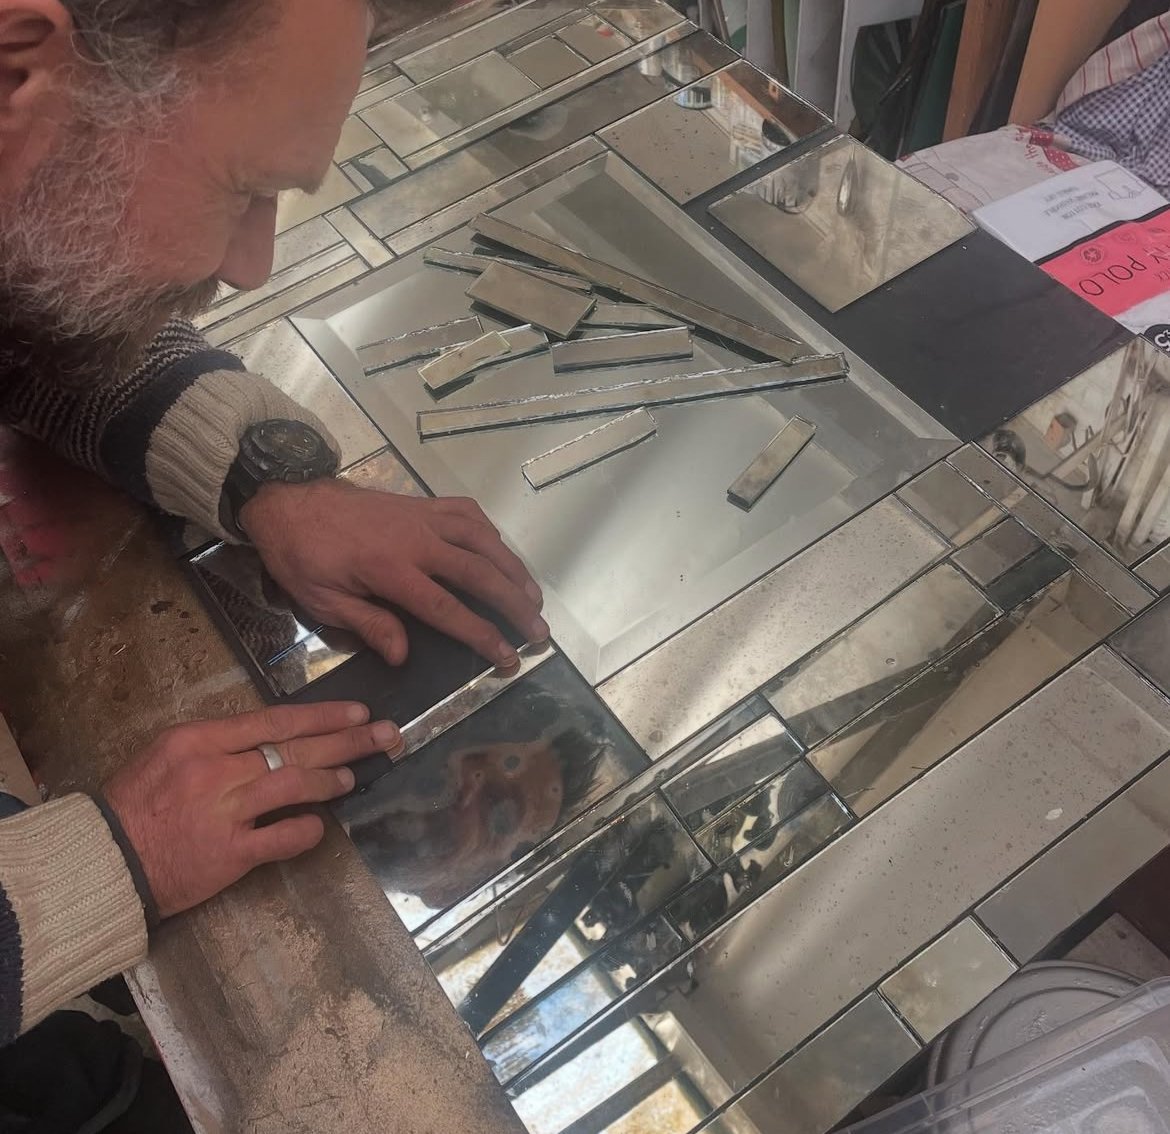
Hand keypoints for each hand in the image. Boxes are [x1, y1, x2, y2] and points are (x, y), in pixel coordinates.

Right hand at [103, 701, 398, 918]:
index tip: (357, 712)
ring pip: (294, 786)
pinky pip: (281, 839)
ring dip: (330, 780)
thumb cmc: (135, 802)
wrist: (104, 859)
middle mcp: (216, 770)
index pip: (275, 720)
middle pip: (295, 748)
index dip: (322, 716)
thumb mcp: (169, 754)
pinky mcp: (229, 854)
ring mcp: (224, 813)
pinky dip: (306, 831)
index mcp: (200, 739)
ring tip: (353, 776)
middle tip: (386, 735)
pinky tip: (321, 826)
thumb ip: (220, 743)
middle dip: (347, 740)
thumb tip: (275, 736)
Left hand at [239, 479, 546, 668]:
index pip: (448, 609)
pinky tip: (500, 550)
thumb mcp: (323, 601)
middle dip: (515, 604)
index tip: (507, 656)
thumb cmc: (302, 556)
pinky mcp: (422, 503)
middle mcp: (417, 540)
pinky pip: (467, 513)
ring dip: (513, 568)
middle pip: (480, 573)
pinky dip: (490, 532)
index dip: (483, 635)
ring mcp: (423, 517)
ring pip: (483, 539)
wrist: (289, 500)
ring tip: (533, 595)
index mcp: (391, 571)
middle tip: (539, 630)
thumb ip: (368, 625)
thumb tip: (404, 655)